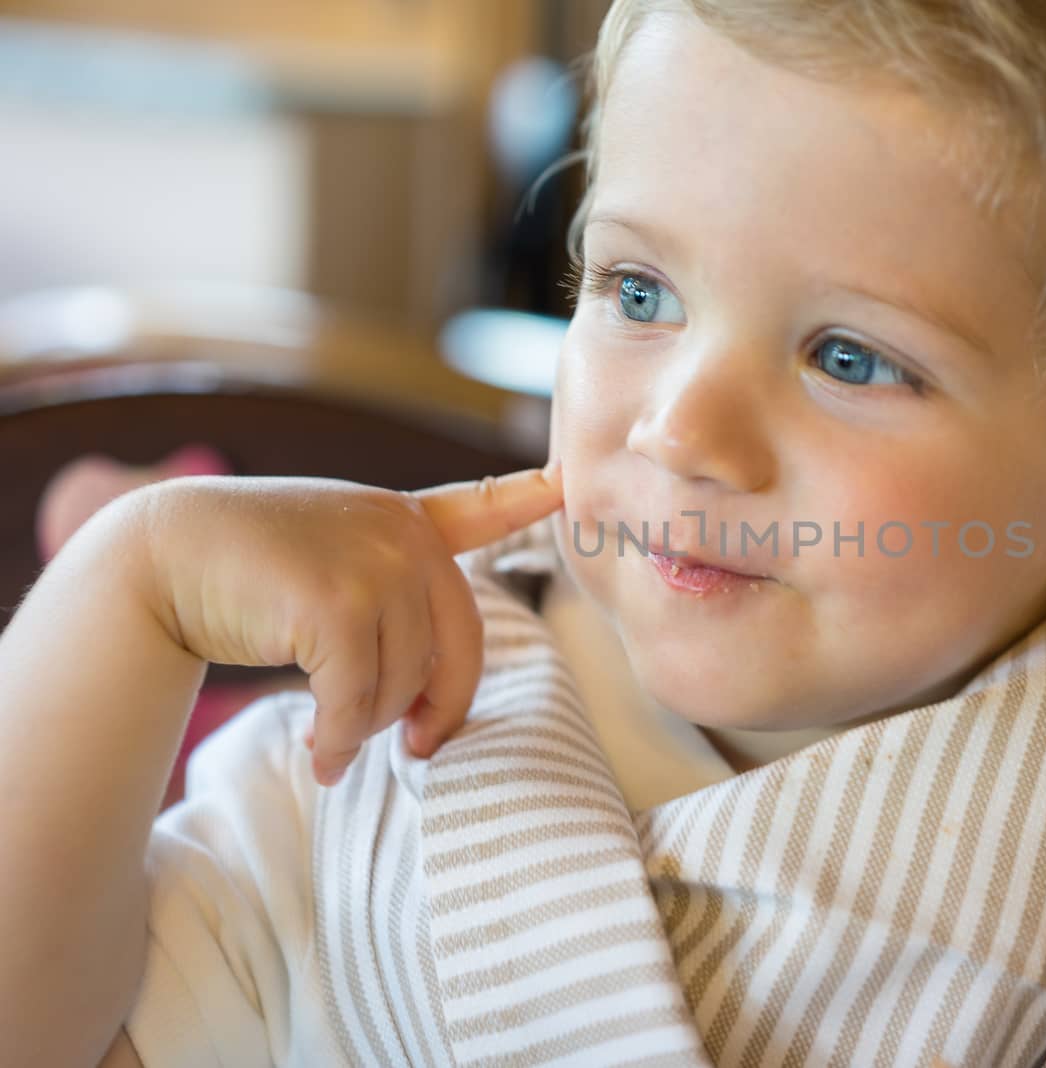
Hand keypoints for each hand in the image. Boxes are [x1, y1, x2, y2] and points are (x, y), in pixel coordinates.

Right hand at [130, 460, 563, 785]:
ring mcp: (375, 564)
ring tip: (334, 740)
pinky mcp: (338, 605)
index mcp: (405, 520)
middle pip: (460, 647)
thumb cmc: (245, 572)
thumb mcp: (331, 562)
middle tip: (420, 750)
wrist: (161, 557)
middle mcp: (402, 535)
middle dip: (439, 710)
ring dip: (370, 729)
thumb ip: (390, 605)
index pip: (481, 507)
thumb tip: (427, 708)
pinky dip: (341, 740)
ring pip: (406, 683)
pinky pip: (359, 701)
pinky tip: (321, 753)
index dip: (528, 499)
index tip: (567, 486)